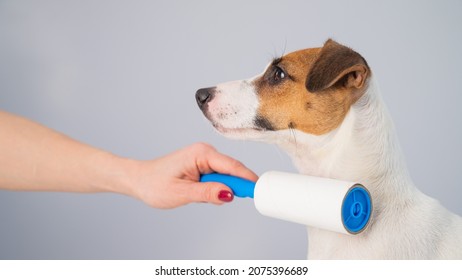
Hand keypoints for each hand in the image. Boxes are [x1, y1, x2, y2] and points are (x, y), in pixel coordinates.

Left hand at [125, 143, 257, 208]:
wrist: (139, 179)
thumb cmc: (154, 184)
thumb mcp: (181, 193)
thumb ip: (207, 193)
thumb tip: (229, 194)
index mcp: (201, 154)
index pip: (232, 166)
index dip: (247, 179)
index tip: (261, 190)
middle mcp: (205, 152)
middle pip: (232, 170)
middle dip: (235, 186)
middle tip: (227, 200)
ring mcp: (205, 157)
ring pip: (226, 175)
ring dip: (222, 188)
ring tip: (200, 196)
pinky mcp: (203, 164)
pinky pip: (219, 176)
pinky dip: (216, 187)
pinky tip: (202, 193)